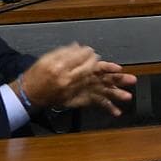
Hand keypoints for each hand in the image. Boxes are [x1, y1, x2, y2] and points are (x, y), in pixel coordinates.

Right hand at [19, 45, 135, 115]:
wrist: (29, 93)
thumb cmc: (38, 75)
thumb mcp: (48, 58)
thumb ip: (66, 53)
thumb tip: (82, 48)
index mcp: (69, 70)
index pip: (89, 65)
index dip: (100, 63)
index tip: (108, 61)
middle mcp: (76, 82)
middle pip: (99, 79)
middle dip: (116, 79)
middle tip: (131, 79)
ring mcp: (79, 93)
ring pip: (100, 92)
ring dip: (115, 94)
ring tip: (128, 97)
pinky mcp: (79, 100)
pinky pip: (94, 104)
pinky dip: (106, 108)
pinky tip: (117, 112)